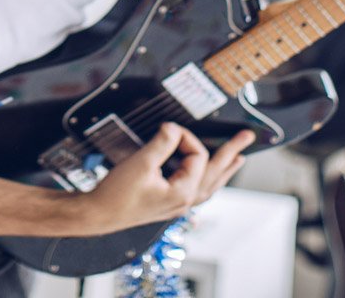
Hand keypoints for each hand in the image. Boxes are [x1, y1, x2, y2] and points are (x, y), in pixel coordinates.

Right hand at [76, 123, 253, 233]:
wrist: (98, 214)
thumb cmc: (117, 194)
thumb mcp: (141, 163)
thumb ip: (162, 143)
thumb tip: (174, 128)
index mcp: (183, 192)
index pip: (197, 156)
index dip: (186, 138)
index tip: (169, 129)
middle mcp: (185, 200)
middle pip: (215, 174)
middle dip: (231, 153)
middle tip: (247, 138)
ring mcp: (178, 204)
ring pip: (209, 185)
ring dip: (224, 169)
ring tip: (237, 159)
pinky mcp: (168, 204)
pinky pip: (197, 190)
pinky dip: (207, 180)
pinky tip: (207, 178)